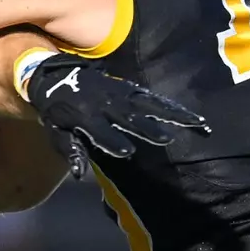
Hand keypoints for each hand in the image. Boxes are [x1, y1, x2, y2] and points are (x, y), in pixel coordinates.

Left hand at [25, 53, 206, 171]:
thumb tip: (79, 175)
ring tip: (194, 122)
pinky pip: (149, 96)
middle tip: (166, 138)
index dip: (112, 141)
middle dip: (146, 127)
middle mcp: (104, 104)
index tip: (126, 151)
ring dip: (170, 113)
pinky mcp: (126, 88)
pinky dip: (168, 104)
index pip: (100, 131)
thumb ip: (70, 150)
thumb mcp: (56, 132)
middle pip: (128, 116)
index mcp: (85, 117)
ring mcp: (117, 94)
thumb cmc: (56, 111)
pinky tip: (185, 113)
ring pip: (146, 103)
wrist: (56, 76)